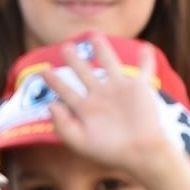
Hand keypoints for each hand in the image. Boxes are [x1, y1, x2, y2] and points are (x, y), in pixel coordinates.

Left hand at [40, 36, 174, 176]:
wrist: (141, 153)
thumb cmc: (111, 152)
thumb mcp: (80, 142)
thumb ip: (62, 125)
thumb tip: (51, 105)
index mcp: (86, 109)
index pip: (66, 91)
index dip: (54, 81)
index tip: (43, 71)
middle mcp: (101, 96)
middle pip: (84, 72)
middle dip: (74, 60)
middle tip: (65, 47)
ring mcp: (120, 90)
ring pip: (110, 64)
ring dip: (102, 49)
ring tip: (94, 36)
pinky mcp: (139, 88)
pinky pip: (144, 69)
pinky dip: (146, 58)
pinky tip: (146, 46)